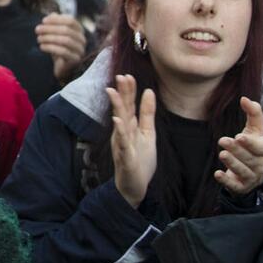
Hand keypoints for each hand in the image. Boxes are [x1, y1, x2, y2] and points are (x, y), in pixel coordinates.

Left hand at [36, 14, 87, 81]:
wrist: (62, 67)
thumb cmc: (58, 48)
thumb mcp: (55, 34)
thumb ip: (55, 24)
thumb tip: (52, 15)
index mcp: (79, 31)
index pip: (70, 21)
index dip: (56, 19)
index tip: (43, 21)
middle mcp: (82, 39)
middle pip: (66, 30)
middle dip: (50, 29)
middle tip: (37, 30)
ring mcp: (80, 50)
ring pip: (65, 40)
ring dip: (49, 38)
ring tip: (38, 38)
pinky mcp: (75, 60)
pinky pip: (63, 51)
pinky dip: (50, 47)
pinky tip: (41, 46)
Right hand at [105, 74, 157, 205]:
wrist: (134, 187)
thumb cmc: (140, 160)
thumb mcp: (148, 133)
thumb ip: (147, 114)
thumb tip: (149, 91)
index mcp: (130, 127)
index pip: (129, 105)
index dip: (129, 91)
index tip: (128, 75)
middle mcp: (123, 133)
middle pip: (123, 109)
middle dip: (122, 93)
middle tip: (120, 76)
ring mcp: (123, 144)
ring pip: (120, 123)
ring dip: (117, 107)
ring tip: (113, 91)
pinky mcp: (125, 157)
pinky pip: (123, 142)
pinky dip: (120, 131)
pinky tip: (117, 120)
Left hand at [216, 97, 262, 195]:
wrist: (251, 169)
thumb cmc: (253, 144)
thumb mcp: (254, 128)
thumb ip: (253, 112)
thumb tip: (244, 98)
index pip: (261, 147)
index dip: (251, 143)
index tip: (239, 137)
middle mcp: (261, 164)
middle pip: (250, 158)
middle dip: (237, 150)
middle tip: (223, 141)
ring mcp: (252, 176)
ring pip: (243, 171)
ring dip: (232, 163)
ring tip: (222, 154)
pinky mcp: (242, 186)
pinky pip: (235, 186)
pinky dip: (227, 181)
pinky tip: (217, 174)